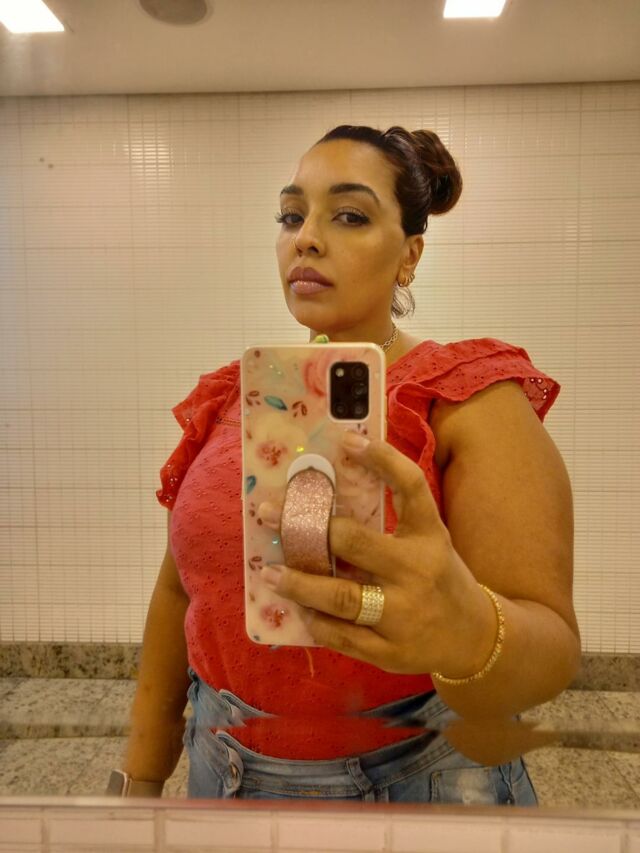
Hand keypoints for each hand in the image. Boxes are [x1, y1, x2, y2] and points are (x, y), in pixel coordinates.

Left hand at [258, 433, 496, 676]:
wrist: (473, 638)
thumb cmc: (439, 577)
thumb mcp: (429, 540)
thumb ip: (394, 516)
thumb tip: (338, 481)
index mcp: (429, 536)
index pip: (411, 487)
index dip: (383, 460)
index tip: (348, 440)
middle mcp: (417, 571)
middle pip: (356, 543)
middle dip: (308, 528)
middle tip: (269, 514)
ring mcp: (402, 615)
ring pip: (341, 597)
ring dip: (300, 583)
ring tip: (271, 572)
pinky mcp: (389, 651)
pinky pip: (341, 635)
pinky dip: (315, 620)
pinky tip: (298, 608)